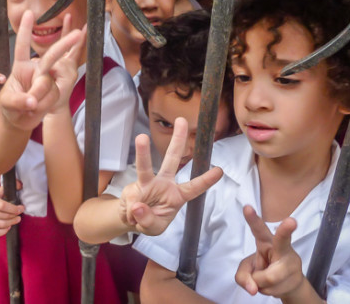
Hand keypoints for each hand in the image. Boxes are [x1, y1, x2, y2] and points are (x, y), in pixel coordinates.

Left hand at [0, 10, 82, 129]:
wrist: (20, 121)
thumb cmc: (9, 107)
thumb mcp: (8, 103)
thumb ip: (19, 100)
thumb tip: (33, 101)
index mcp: (21, 67)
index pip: (22, 46)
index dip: (25, 30)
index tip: (29, 14)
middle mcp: (36, 70)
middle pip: (50, 55)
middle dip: (65, 44)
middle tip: (79, 33)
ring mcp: (46, 80)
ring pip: (48, 85)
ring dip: (38, 98)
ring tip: (28, 107)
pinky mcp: (53, 91)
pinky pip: (53, 95)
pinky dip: (44, 104)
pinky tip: (36, 109)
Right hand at [0, 186, 24, 236]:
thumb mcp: (2, 191)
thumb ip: (11, 186)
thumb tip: (20, 184)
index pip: (3, 206)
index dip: (14, 208)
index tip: (22, 208)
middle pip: (3, 216)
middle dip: (14, 216)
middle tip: (20, 216)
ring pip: (1, 224)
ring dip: (11, 223)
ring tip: (16, 220)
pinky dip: (4, 231)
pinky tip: (8, 227)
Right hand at [119, 117, 222, 235]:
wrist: (130, 220)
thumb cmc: (150, 221)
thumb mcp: (154, 228)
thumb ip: (148, 220)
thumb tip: (137, 206)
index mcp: (177, 195)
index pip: (194, 187)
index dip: (206, 180)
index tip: (219, 170)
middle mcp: (164, 184)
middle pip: (172, 159)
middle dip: (177, 140)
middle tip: (181, 120)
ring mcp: (148, 183)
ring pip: (146, 166)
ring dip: (144, 152)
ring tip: (142, 138)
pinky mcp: (133, 187)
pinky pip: (131, 199)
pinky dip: (130, 211)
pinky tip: (131, 216)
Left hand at [235, 206, 306, 300]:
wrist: (289, 285)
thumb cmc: (266, 269)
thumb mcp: (248, 270)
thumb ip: (242, 276)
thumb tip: (252, 289)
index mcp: (267, 241)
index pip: (259, 228)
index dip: (252, 219)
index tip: (247, 207)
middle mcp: (282, 248)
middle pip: (282, 240)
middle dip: (285, 230)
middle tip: (291, 221)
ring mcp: (291, 263)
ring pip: (268, 277)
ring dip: (261, 283)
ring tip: (266, 278)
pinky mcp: (297, 278)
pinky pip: (273, 290)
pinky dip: (268, 291)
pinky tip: (275, 285)